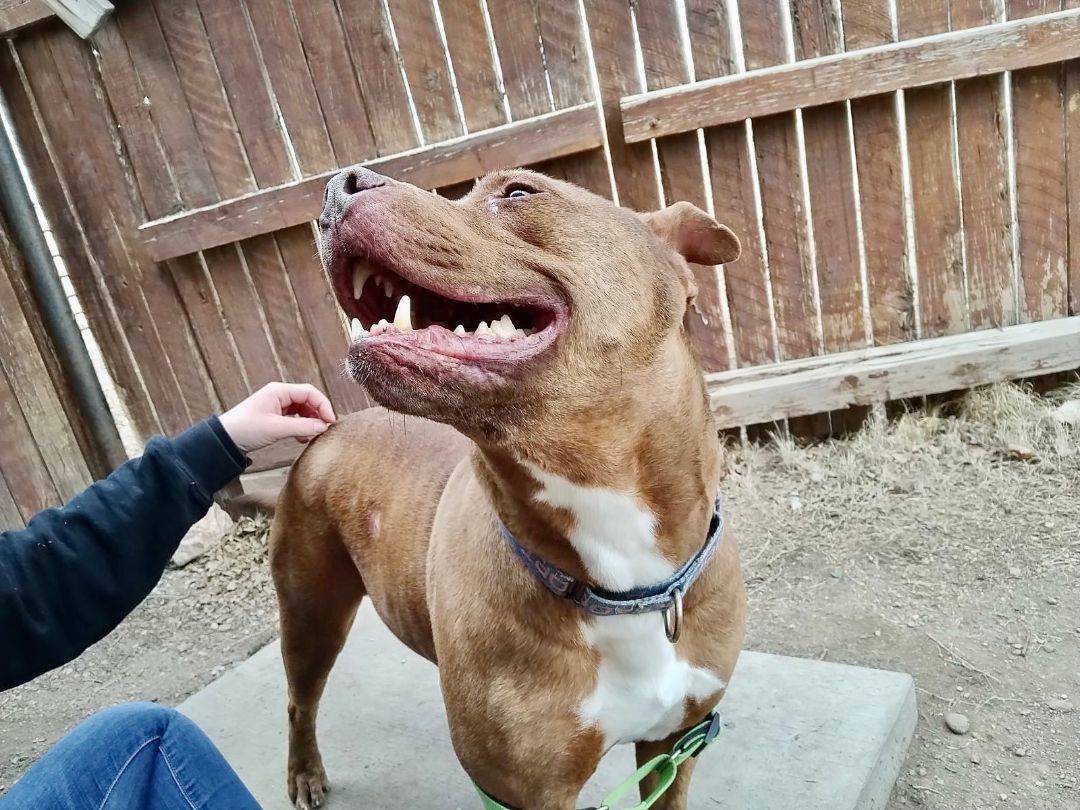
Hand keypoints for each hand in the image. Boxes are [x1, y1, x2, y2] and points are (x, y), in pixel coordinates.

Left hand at [218, 382, 336, 452]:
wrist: (225, 441)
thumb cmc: (245, 429)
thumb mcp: (276, 428)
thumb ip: (302, 427)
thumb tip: (324, 427)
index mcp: (279, 391)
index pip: (310, 392)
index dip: (323, 405)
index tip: (331, 421)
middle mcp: (280, 395)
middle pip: (308, 400)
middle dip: (318, 413)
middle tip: (325, 429)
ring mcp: (278, 406)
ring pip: (303, 410)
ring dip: (311, 421)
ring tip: (314, 434)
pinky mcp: (275, 417)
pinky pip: (295, 419)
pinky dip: (302, 427)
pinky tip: (302, 438)